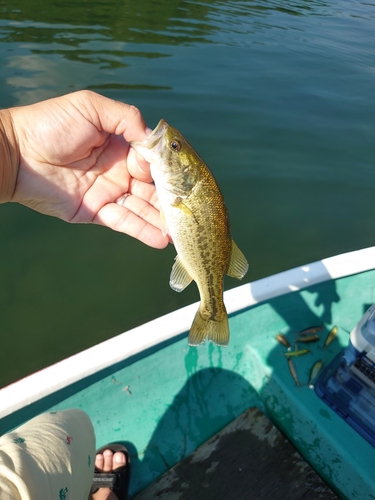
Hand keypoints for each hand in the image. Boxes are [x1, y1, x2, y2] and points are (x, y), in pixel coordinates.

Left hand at [8, 90, 167, 248]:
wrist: (17, 153)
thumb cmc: (51, 124)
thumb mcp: (91, 107)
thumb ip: (126, 117)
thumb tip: (153, 138)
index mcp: (121, 145)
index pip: (152, 159)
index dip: (165, 167)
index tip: (177, 176)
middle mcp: (119, 170)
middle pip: (153, 187)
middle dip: (172, 198)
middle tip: (192, 211)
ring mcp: (109, 193)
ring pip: (143, 207)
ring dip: (163, 220)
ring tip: (183, 232)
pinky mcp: (97, 212)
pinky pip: (124, 222)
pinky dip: (143, 231)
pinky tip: (162, 240)